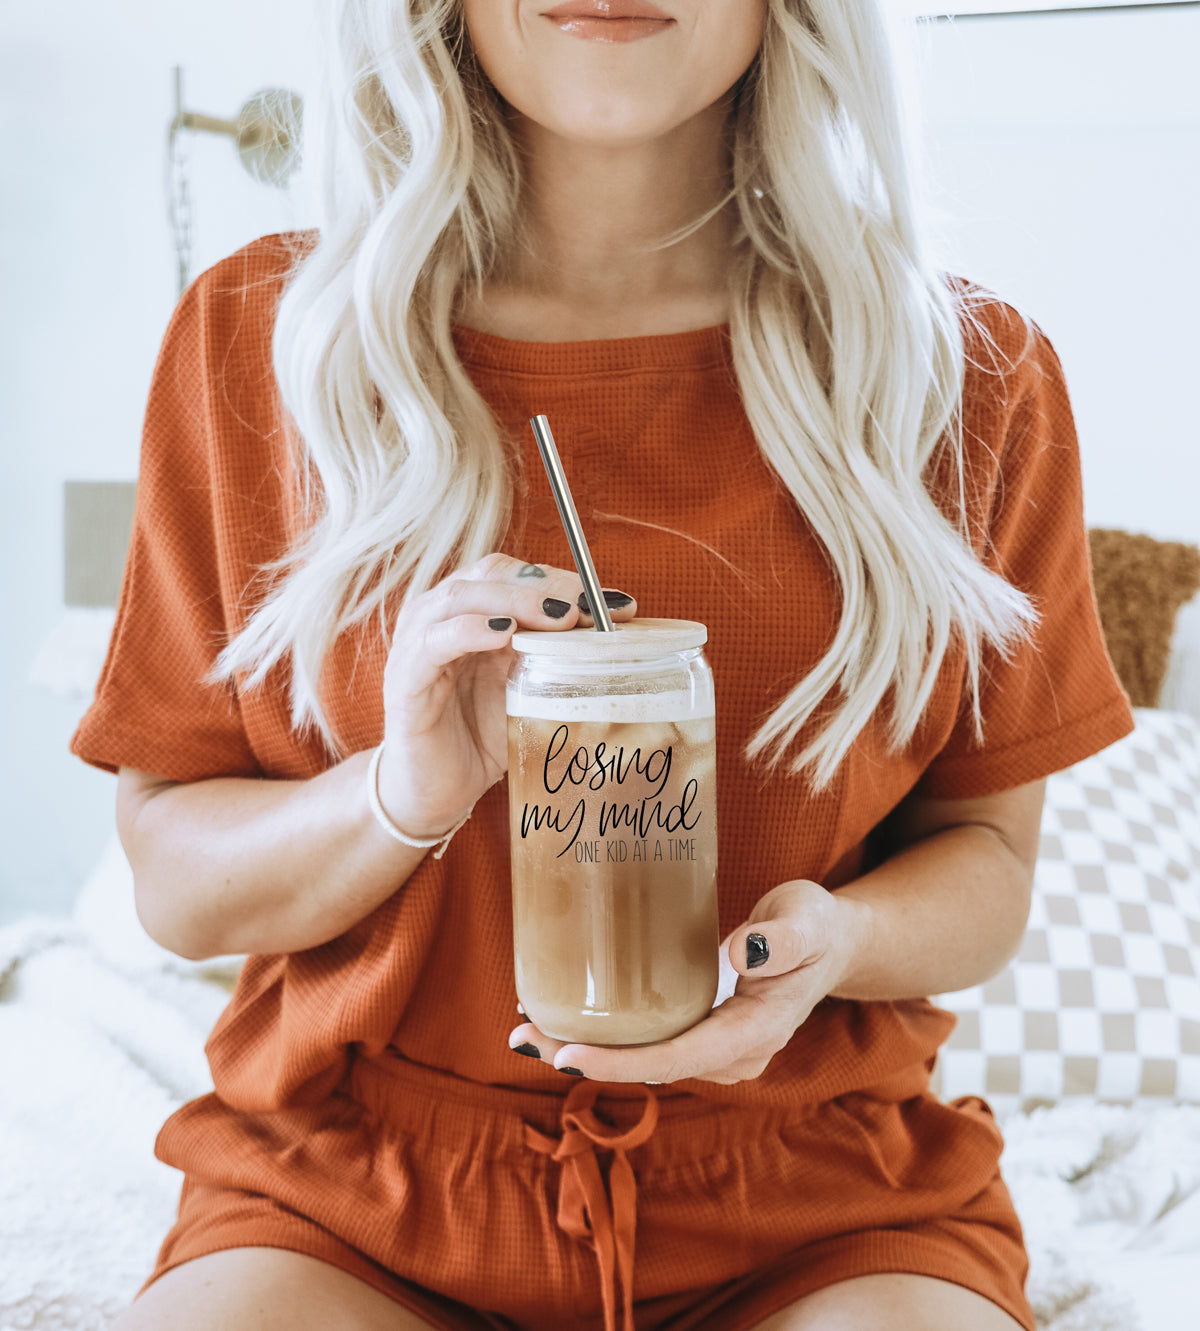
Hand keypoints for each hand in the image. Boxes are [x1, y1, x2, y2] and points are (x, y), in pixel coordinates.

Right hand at [377, 553, 636, 838]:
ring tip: (559, 617)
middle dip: (547, 586)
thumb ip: (556, 657)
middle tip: (590, 608)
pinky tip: (504, 635)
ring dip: (516, 601)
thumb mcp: (529, 690)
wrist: (437, 792)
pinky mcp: (404, 679)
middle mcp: (439, 616)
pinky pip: (434, 641)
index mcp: (471, 611)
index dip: (566, 580)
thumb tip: (615, 637)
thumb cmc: (481, 735)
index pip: (517, 574)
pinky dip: (471, 630)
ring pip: (462, 597)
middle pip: (491, 574)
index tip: (616, 603)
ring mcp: (416, 642)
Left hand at [508, 880, 865, 1084]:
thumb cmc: (817, 927)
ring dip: (586, 1047)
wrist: (833, 944)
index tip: (566, 1055)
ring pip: (643, 1059)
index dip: (620, 1062)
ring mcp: (716, 1049)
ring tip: (526, 1025)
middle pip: (649, 1066)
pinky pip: (649, 1042)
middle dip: (583, 1058)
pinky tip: (565, 1013)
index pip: (677, 1058)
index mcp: (753, 1034)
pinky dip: (607, 1034)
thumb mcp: (808, 920)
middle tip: (522, 1036)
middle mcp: (731, 1055)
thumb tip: (741, 952)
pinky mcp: (703, 1032)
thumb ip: (783, 938)